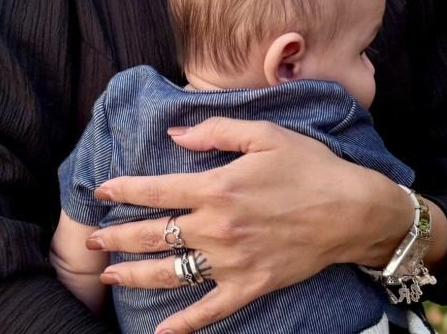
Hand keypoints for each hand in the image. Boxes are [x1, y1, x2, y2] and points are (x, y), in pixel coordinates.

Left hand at [87, 117, 411, 333]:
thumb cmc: (310, 168)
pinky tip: (161, 332)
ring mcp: (231, 261)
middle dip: (117, 236)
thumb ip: (216, 132)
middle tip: (93, 239)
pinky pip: (210, 309)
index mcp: (217, 188)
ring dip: (135, 275)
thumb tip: (175, 135)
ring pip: (171, 273)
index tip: (102, 191)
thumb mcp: (265, 135)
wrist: (353, 211)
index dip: (123, 190)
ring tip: (109, 276)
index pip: (156, 191)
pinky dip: (185, 324)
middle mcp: (216, 228)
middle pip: (154, 235)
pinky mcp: (250, 285)